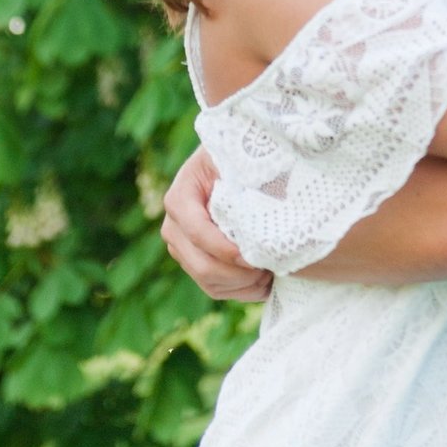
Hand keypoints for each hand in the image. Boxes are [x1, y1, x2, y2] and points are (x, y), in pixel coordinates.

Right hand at [161, 145, 271, 301]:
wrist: (229, 164)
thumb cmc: (239, 157)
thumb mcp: (239, 158)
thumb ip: (245, 175)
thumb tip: (273, 196)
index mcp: (181, 195)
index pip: (197, 231)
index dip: (225, 248)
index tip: (256, 254)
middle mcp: (173, 224)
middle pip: (200, 263)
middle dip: (237, 273)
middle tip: (270, 267)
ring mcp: (181, 246)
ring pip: (207, 280)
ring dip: (241, 284)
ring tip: (272, 272)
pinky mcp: (193, 262)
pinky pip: (214, 287)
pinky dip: (240, 290)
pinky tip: (264, 281)